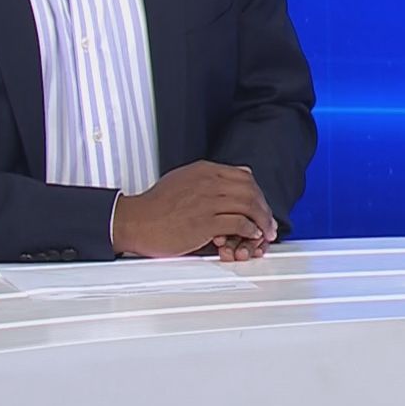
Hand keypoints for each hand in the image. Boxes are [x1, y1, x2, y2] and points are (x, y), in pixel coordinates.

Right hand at [110, 161, 275, 257]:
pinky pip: (238, 223)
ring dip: (262, 220)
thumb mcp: (183, 179)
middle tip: (269, 222)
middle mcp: (208, 182)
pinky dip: (250, 230)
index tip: (261, 205)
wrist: (135, 221)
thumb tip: (235, 174)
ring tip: (265, 232)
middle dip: (264, 208)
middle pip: (250, 190)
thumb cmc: (155, 205)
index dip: (257, 193)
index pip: (243, 176)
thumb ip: (208, 177)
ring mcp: (207, 201)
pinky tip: (251, 235)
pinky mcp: (205, 222)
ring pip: (248, 205)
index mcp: (204, 170)